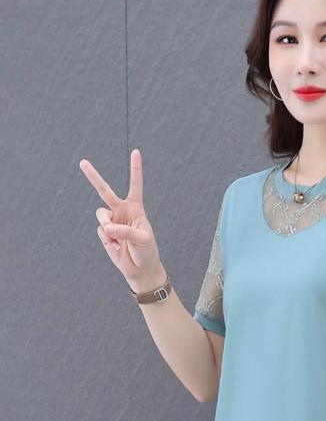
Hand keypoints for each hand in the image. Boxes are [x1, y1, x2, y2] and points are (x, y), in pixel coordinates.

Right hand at [79, 148, 162, 288]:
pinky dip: (108, 240)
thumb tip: (106, 227)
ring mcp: (112, 222)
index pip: (135, 185)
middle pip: (105, 191)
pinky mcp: (105, 234)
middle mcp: (122, 211)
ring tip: (119, 240)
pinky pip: (101, 232)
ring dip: (108, 226)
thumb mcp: (142, 239)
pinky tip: (116, 247)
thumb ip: (124, 231)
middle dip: (93, 177)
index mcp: (136, 208)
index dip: (135, 169)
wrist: (140, 269)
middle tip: (82, 162)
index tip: (136, 152)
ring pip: (101, 216)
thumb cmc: (147, 251)